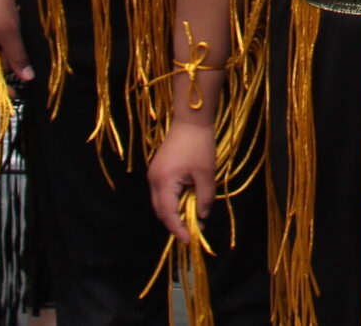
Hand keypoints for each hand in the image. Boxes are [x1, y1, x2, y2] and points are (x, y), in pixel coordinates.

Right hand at [148, 122, 220, 243]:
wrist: (191, 120)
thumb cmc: (199, 145)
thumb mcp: (206, 174)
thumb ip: (204, 198)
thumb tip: (202, 217)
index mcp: (163, 182)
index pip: (168, 214)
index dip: (178, 229)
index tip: (190, 240)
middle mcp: (153, 181)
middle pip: (161, 211)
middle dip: (176, 223)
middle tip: (193, 231)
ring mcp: (154, 175)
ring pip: (160, 203)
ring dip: (175, 212)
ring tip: (193, 218)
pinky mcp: (158, 170)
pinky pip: (163, 193)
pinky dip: (173, 201)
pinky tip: (188, 202)